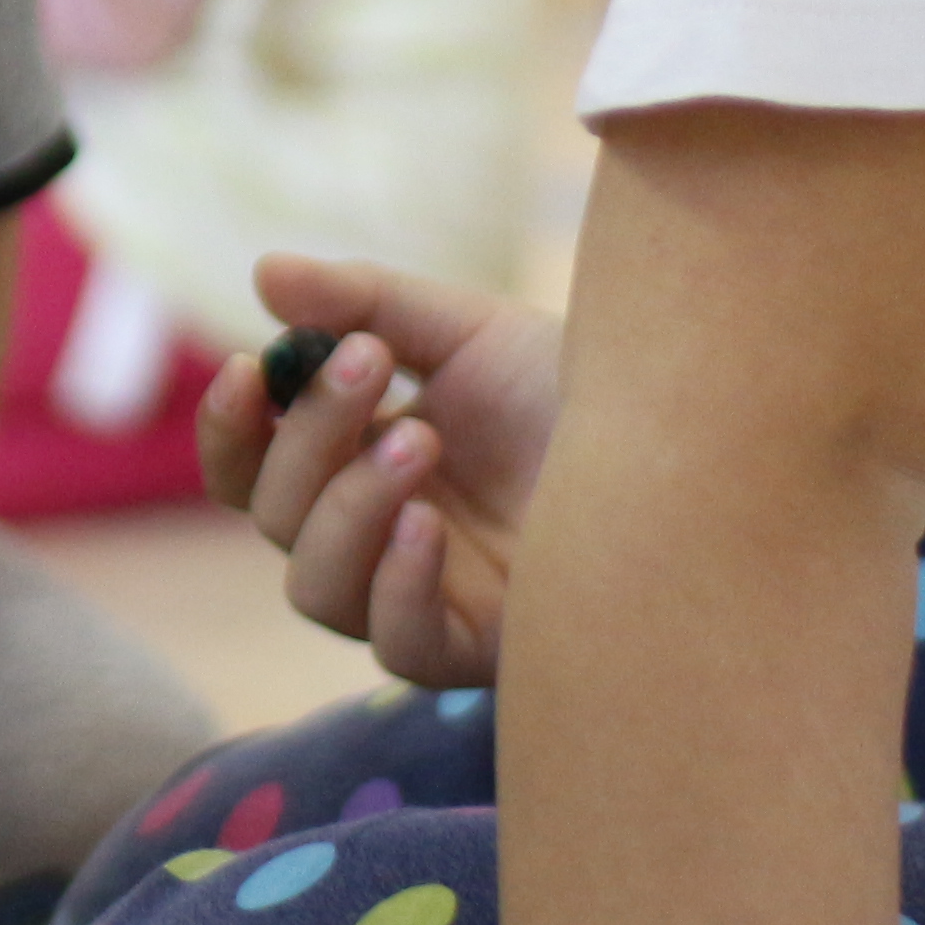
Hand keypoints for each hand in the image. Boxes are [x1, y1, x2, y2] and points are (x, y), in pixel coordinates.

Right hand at [214, 252, 557, 686]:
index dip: (230, 428)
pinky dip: (396, 585)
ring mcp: (421, 595)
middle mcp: (376, 534)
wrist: (693, 443)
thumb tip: (262, 275)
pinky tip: (428, 525)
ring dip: (346, 506)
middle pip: (273, 517)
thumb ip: (365, 300)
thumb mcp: (469, 329)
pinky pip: (396, 645)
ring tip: (420, 438)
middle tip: (368, 362)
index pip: (251, 467)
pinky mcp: (476, 649)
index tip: (245, 368)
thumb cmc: (577, 390)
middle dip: (306, 437)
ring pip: (315, 586)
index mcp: (358, 461)